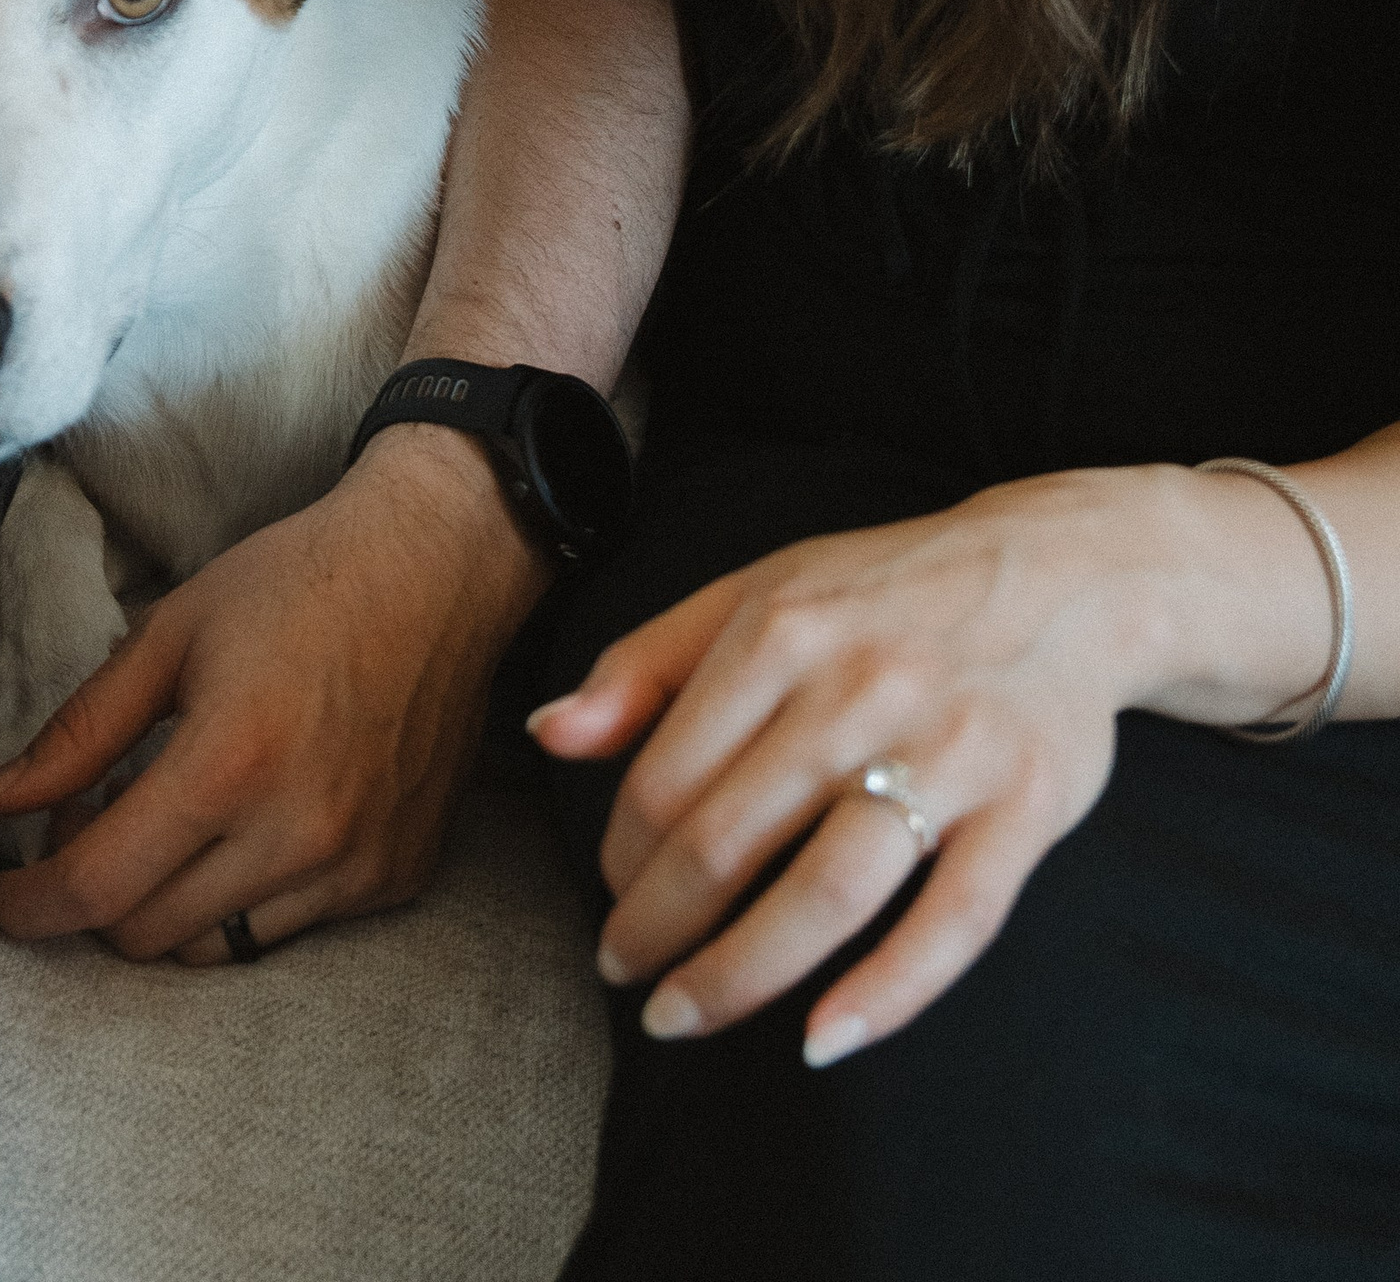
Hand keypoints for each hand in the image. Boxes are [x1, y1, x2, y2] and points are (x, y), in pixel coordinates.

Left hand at [0, 427, 547, 962]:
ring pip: (213, 949)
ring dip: (163, 905)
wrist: (438, 568)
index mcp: (228, 765)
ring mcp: (355, 867)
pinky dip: (240, 897)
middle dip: (90, 893)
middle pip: (145, 935)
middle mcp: (297, 835)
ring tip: (163, 821)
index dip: (26, 906)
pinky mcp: (395, 876)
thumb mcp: (170, 631)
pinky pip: (288, 929)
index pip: (97, 886)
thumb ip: (80, 729)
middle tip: (87, 818)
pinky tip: (241, 824)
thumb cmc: (298, 582)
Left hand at [531, 469, 1220, 1066]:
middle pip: (730, 840)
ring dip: (742, 973)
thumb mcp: (758, 590)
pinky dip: (888, 992)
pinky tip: (824, 1041)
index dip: (621, 853)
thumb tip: (548, 733)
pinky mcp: (1026, 808)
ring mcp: (948, 752)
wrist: (1065, 571)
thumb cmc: (885, 592)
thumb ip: (646, 662)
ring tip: (683, 1016)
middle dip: (658, 926)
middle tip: (625, 976)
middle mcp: (859, 689)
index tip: (610, 895)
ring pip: (827, 890)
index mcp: (781, 629)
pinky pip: (953, 922)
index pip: (666, 773)